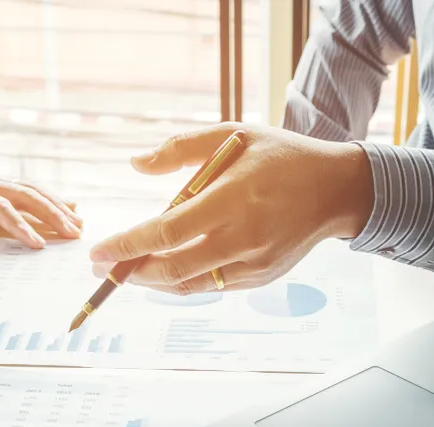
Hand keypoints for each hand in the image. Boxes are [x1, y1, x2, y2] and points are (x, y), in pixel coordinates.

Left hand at [0, 151, 81, 251]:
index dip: (18, 224)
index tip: (36, 243)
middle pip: (25, 194)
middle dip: (51, 214)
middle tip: (72, 236)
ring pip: (32, 188)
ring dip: (57, 206)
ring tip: (78, 226)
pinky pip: (29, 187)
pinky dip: (52, 197)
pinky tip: (70, 207)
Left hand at [88, 124, 373, 293]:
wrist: (336, 190)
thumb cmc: (280, 157)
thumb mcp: (232, 135)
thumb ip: (180, 149)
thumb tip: (135, 164)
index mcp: (231, 199)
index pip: (166, 231)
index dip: (127, 246)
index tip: (97, 253)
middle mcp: (242, 237)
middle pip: (173, 269)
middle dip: (131, 273)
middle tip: (103, 268)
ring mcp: (253, 262)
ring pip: (190, 285)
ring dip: (154, 281)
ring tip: (129, 270)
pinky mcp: (261, 277)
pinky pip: (212, 285)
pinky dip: (185, 280)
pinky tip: (167, 268)